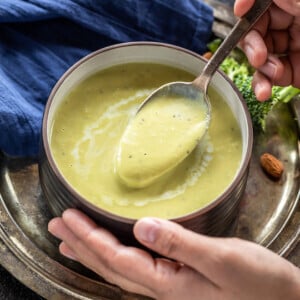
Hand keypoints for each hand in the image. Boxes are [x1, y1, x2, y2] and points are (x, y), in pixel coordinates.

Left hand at [48, 209, 299, 299]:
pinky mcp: (174, 279)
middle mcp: (160, 287)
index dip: (89, 237)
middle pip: (109, 265)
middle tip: (56, 225)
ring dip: (90, 251)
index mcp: (168, 282)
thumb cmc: (257, 282)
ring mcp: (165, 285)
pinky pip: (131, 266)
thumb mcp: (222, 260)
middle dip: (81, 243)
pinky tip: (107, 250)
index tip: (68, 217)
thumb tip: (142, 226)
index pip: (116, 258)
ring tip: (68, 239)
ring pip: (116, 268)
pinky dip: (111, 256)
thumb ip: (180, 244)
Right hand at [234, 0, 299, 100]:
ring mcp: (290, 48)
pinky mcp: (292, 71)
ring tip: (273, 73)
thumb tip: (243, 1)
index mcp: (291, 3)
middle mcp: (290, 23)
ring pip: (258, 58)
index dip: (246, 10)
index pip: (258, 6)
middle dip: (252, 47)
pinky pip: (268, 78)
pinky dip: (263, 85)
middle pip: (253, 32)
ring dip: (260, 69)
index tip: (241, 13)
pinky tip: (265, 90)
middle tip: (258, 56)